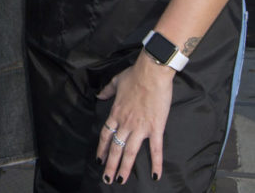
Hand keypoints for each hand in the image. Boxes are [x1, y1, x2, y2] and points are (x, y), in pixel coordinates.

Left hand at [96, 52, 174, 183]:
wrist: (152, 73)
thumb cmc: (135, 75)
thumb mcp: (116, 81)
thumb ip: (107, 90)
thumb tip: (99, 94)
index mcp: (116, 113)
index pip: (105, 134)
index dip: (101, 148)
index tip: (98, 159)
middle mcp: (126, 123)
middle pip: (115, 148)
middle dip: (110, 165)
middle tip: (106, 179)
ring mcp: (140, 127)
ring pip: (130, 152)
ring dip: (125, 167)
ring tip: (120, 180)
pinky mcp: (155, 128)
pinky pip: (155, 149)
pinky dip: (156, 163)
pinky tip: (156, 175)